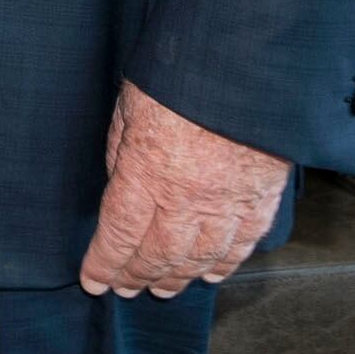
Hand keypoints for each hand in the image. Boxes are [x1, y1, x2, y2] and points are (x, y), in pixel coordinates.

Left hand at [78, 81, 287, 298]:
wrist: (247, 64)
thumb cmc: (181, 75)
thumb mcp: (130, 106)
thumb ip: (122, 150)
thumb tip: (119, 182)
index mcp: (147, 173)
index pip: (119, 234)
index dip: (104, 264)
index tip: (93, 281)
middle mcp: (187, 199)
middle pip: (158, 255)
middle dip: (137, 276)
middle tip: (126, 289)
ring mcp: (228, 203)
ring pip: (199, 258)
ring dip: (178, 278)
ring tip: (162, 289)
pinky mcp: (261, 198)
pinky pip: (242, 244)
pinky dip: (226, 264)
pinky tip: (210, 274)